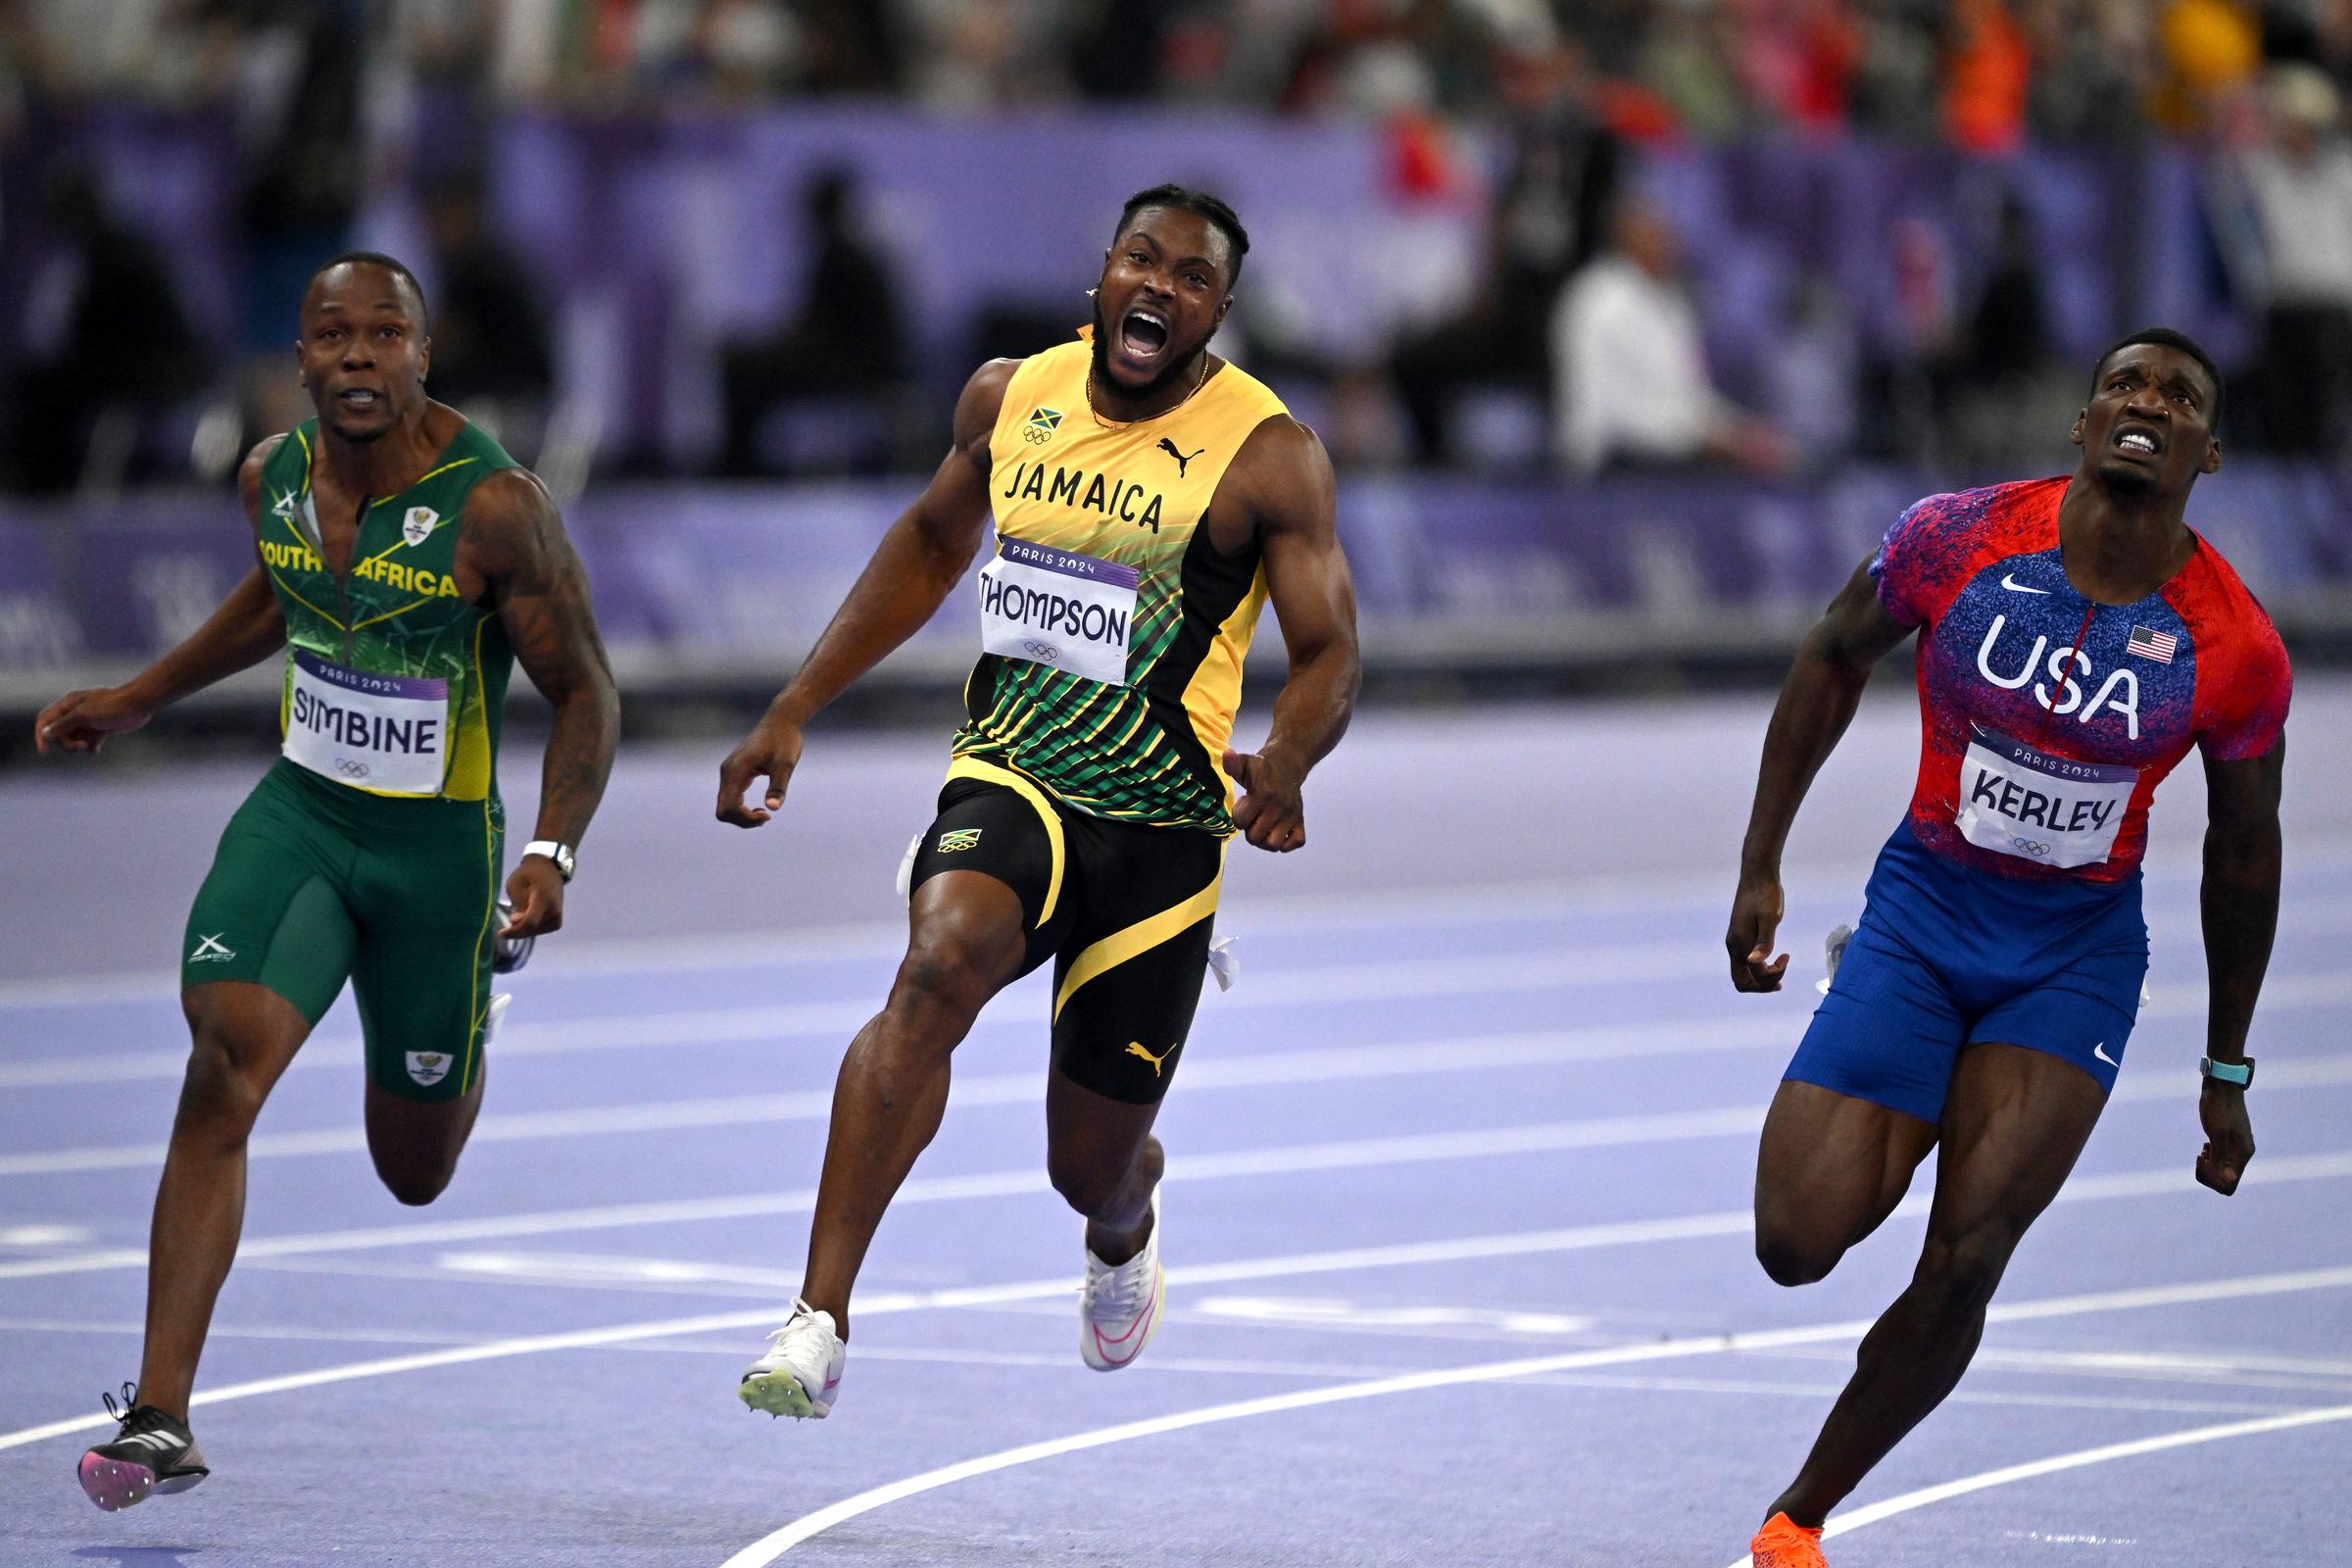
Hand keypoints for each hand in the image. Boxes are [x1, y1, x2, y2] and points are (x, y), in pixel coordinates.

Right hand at [34, 686, 151, 754]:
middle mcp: (76, 712)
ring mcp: (89, 721)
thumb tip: (45, 733)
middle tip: (81, 746)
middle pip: (60, 733)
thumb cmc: (112, 706)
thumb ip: (64, 724)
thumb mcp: (84, 715)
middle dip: (67, 742)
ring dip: (79, 746)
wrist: (140, 704)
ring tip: (90, 746)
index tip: (44, 751)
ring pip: (74, 739)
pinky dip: (90, 747)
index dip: (41, 735)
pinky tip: (96, 750)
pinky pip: (89, 742)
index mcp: (68, 705)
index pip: (45, 720)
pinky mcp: (101, 729)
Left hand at [502, 854, 566, 939]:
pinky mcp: (557, 921)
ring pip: (534, 931)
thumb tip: (515, 922)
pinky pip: (540, 930)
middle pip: (531, 929)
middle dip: (516, 930)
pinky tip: (526, 916)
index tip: (500, 933)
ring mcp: (557, 916)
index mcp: (544, 898)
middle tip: (506, 923)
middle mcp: (554, 909)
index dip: (514, 931)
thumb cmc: (529, 875)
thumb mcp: (516, 884)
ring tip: (520, 910)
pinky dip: (531, 927)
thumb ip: (517, 904)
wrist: (549, 869)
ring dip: (523, 927)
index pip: (530, 922)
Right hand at [717, 715, 804, 827]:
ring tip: (764, 814)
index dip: (745, 818)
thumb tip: (773, 809)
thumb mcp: (785, 765)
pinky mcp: (735, 772)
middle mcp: (727, 772)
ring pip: (725, 805)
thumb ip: (778, 787)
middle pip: (723, 810)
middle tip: (766, 817)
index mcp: (736, 771)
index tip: (768, 814)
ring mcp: (729, 772)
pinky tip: (760, 807)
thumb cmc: (785, 740)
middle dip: (743, 820)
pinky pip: (730, 798)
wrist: (781, 720)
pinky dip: (742, 808)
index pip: (728, 808)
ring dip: (742, 816)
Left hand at [1225, 745, 1304, 851]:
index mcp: (1263, 794)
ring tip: (1262, 826)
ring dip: (1264, 840)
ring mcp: (1291, 816)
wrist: (1287, 764)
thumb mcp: (1245, 763)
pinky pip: (1296, 842)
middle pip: (1254, 839)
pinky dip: (1286, 842)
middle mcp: (1279, 807)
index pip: (1240, 822)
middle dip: (1249, 829)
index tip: (1244, 804)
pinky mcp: (1301, 821)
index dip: (1238, 816)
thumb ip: (1233, 763)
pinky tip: (1277, 830)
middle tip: (1253, 816)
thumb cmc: (1261, 767)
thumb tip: (1227, 754)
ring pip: (1273, 845)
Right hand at [1726, 873, 1788, 991]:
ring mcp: (1735, 941)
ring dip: (1760, 977)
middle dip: (1761, 985)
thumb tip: (1755, 961)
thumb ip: (1764, 942)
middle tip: (1781, 981)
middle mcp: (1734, 946)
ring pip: (1743, 972)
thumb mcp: (1770, 918)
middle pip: (1741, 981)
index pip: (1754, 975)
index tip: (1786, 956)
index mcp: (1740, 944)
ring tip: (1780, 970)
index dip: (1773, 974)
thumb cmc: (1766, 895)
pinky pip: (1745, 961)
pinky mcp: (1740, 936)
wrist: (1757, 876)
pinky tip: (1772, 959)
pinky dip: (1758, 967)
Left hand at [2194, 1079, 2253, 1195]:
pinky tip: (2205, 1147)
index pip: (2230, 1184)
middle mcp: (2242, 1154)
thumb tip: (2228, 1181)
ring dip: (2208, 1166)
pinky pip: (2219, 1160)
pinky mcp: (2227, 1141)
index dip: (2213, 1180)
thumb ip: (2221, 1156)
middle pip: (2225, 1180)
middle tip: (2200, 1157)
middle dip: (2209, 1173)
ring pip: (2221, 1170)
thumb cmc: (2219, 1107)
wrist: (2221, 1086)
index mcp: (2243, 1154)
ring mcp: (2235, 1148)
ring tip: (2203, 1152)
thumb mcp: (2217, 1132)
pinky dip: (2209, 1158)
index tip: (2205, 1162)